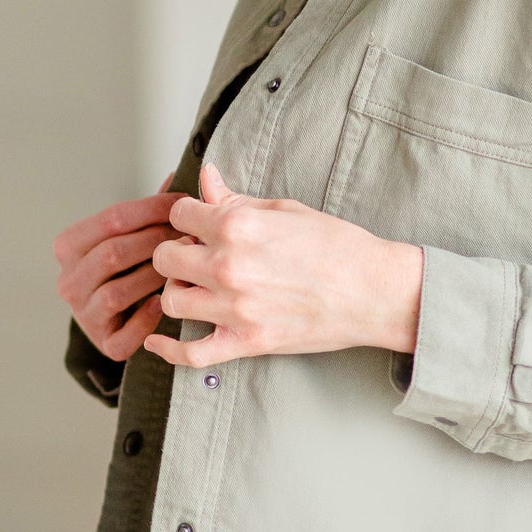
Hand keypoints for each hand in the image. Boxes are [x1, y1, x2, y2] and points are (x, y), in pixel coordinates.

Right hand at [54, 178, 196, 362]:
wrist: (116, 316)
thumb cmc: (128, 266)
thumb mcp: (133, 233)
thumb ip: (152, 209)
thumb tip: (181, 175)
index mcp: (69, 246)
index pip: (112, 219)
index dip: (152, 208)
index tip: (184, 203)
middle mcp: (68, 281)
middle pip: (113, 253)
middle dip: (156, 241)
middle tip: (191, 235)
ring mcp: (83, 315)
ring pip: (117, 293)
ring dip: (154, 277)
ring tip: (184, 266)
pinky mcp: (104, 344)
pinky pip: (124, 335)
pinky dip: (145, 319)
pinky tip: (164, 303)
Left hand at [143, 160, 423, 371]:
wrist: (374, 291)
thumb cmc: (339, 247)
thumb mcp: (286, 210)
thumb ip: (238, 198)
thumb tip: (208, 178)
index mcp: (238, 226)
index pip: (179, 214)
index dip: (187, 216)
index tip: (197, 224)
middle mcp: (228, 266)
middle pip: (165, 258)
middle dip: (175, 252)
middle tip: (194, 255)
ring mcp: (234, 308)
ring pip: (170, 301)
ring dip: (178, 291)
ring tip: (195, 288)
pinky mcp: (246, 342)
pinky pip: (190, 353)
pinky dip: (168, 350)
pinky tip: (157, 341)